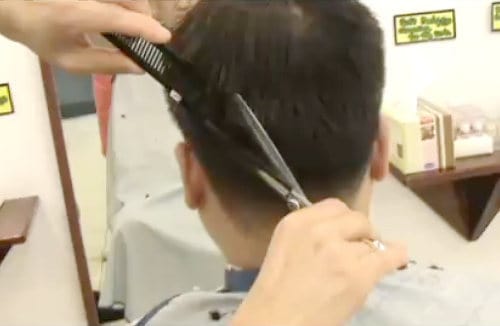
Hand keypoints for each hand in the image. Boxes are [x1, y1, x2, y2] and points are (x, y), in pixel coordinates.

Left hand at [0, 1, 169, 73]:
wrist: (14, 2)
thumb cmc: (42, 34)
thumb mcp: (69, 60)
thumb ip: (106, 64)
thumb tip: (140, 66)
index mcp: (75, 15)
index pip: (119, 19)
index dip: (145, 28)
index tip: (164, 38)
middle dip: (144, 16)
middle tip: (143, 33)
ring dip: (137, 6)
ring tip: (131, 21)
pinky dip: (126, 2)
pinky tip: (120, 10)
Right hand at [232, 199, 407, 325]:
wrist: (277, 322)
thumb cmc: (275, 291)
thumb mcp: (284, 247)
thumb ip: (309, 232)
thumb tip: (340, 231)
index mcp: (296, 222)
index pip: (334, 206)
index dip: (344, 220)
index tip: (345, 233)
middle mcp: (319, 231)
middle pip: (357, 219)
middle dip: (361, 232)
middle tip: (358, 250)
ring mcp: (340, 252)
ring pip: (370, 242)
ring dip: (369, 253)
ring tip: (361, 268)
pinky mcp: (358, 276)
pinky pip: (387, 257)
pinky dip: (396, 256)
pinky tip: (399, 256)